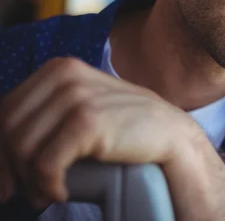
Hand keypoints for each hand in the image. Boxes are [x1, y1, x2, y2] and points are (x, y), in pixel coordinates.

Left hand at [0, 57, 201, 207]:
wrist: (170, 135)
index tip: (7, 176)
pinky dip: (48, 186)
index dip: (0, 148)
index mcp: (60, 68)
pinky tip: (61, 192)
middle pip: (8, 128)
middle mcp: (65, 75)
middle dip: (9, 167)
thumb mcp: (84, 105)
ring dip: (29, 181)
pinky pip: (45, 164)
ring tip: (46, 193)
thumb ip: (50, 110)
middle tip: (21, 192)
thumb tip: (6, 146)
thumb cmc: (126, 127)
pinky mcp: (87, 121)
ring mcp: (76, 96)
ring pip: (22, 148)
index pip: (6, 109)